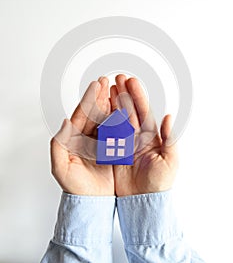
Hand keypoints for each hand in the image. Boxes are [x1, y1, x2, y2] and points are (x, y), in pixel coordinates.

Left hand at [50, 77, 113, 195]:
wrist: (92, 202)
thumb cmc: (75, 186)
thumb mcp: (60, 167)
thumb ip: (59, 144)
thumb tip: (64, 122)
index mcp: (74, 138)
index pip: (81, 114)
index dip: (89, 99)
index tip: (96, 85)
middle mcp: (87, 137)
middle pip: (94, 112)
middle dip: (100, 95)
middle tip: (107, 80)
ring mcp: (100, 141)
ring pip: (107, 118)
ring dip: (111, 103)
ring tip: (117, 88)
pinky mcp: (113, 148)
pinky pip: (117, 130)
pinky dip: (120, 118)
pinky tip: (124, 107)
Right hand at [110, 74, 177, 195]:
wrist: (143, 202)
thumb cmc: (160, 183)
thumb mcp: (170, 161)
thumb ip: (169, 138)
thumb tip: (168, 117)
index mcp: (152, 136)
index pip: (144, 111)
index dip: (138, 95)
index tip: (131, 81)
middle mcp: (138, 136)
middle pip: (129, 110)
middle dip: (124, 93)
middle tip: (116, 78)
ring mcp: (124, 142)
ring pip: (117, 118)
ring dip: (112, 103)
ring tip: (106, 88)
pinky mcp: (113, 151)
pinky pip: (107, 133)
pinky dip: (103, 119)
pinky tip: (99, 108)